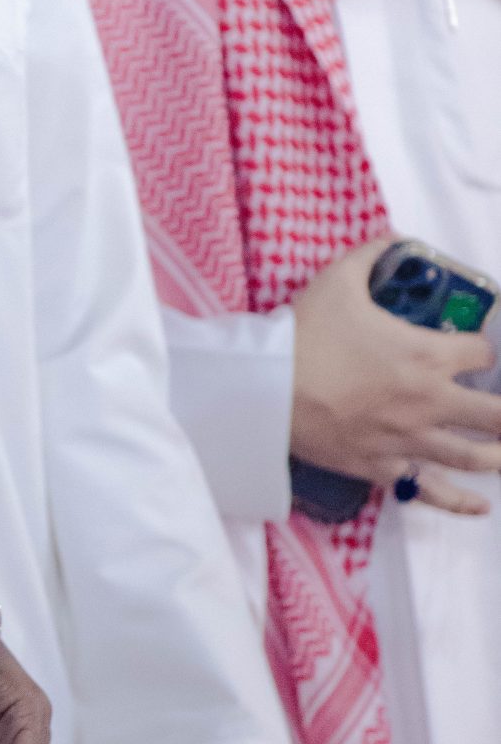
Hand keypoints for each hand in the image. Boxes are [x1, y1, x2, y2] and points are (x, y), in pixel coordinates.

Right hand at [291, 237, 500, 515]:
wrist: (266, 390)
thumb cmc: (305, 333)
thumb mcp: (338, 280)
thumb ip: (372, 254)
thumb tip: (393, 236)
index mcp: (426, 354)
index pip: (482, 354)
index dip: (483, 350)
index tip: (474, 351)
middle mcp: (429, 401)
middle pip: (495, 414)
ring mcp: (409, 440)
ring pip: (473, 456)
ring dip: (499, 456)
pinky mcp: (382, 466)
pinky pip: (428, 490)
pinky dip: (458, 502)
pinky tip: (480, 506)